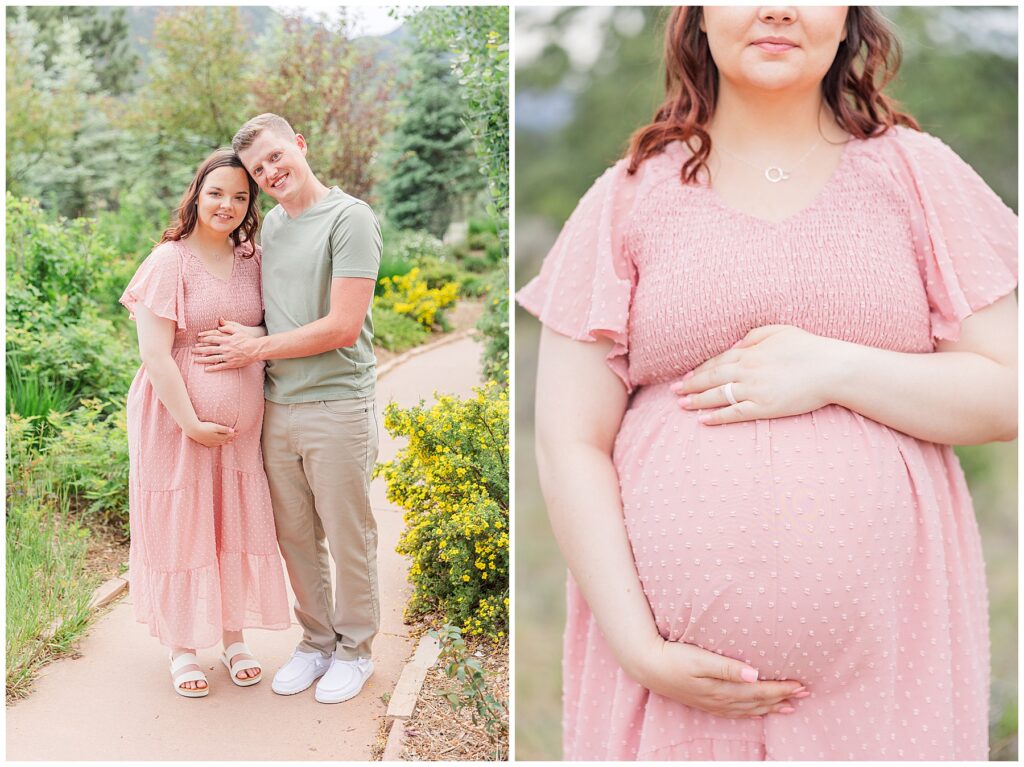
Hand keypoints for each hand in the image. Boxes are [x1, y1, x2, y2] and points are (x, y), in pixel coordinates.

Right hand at [186, 420, 235, 447]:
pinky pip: (214, 445)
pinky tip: (218, 443)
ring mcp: (210, 442)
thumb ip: (224, 429)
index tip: (238, 433)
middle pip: (225, 440)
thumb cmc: (205, 427)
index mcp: (219, 437)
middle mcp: (215, 441)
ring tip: (230, 441)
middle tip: (236, 436)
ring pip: (220, 443)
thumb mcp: (215, 427)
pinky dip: (218, 444)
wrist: (193, 430)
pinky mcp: (205, 443)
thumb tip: (233, 431)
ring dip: (226, 441)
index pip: (228, 436)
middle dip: (231, 438)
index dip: (234, 435)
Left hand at [194, 317, 262, 370]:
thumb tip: (220, 323)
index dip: (203, 338)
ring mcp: (228, 356)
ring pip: (213, 358)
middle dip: (199, 350)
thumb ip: (228, 327)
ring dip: (203, 359)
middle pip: (209, 349)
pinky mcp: (231, 363)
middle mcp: (225, 348)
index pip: (212, 338)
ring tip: (195, 360)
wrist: (256, 349)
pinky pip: (220, 366)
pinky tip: (206, 369)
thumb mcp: (238, 330)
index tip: (197, 339)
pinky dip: (213, 368)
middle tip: (192, 351)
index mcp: (226, 340)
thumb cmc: (247, 339)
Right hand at [629, 636, 807, 718]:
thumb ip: (728, 668)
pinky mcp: (705, 702)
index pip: (759, 692)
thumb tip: (755, 675)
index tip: (801, 684)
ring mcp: (712, 703)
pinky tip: (755, 710)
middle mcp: (720, 700)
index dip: (781, 689)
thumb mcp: (700, 659)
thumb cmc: (673, 658)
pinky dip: (751, 712)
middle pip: (758, 702)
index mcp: (722, 689)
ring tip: (788, 706)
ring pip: (748, 709)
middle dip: (782, 698)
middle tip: (804, 693)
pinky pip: (735, 712)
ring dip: (770, 707)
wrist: (647, 666)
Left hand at [671, 325, 840, 424]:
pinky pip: (735, 413)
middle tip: (673, 391)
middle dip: (690, 385)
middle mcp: (747, 370)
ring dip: (697, 401)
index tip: (685, 374)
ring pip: (718, 396)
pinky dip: (717, 417)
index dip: (699, 369)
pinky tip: (703, 420)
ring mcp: (754, 390)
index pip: (717, 361)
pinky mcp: (764, 407)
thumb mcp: (780, 330)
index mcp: (750, 352)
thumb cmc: (810, 347)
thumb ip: (754, 335)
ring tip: (681, 404)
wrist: (831, 368)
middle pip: (712, 378)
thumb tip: (735, 344)